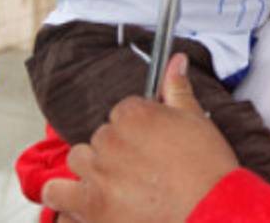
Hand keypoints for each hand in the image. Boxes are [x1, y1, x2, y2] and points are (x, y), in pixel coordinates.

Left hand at [42, 54, 237, 222]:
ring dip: (91, 169)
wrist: (213, 212)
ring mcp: (98, 173)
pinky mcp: (90, 206)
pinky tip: (79, 200)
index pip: (122, 112)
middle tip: (140, 169)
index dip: (136, 129)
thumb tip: (176, 61)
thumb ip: (178, 90)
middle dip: (117, 151)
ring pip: (78, 159)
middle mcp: (111, 140)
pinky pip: (56, 194)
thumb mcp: (197, 121)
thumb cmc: (208, 171)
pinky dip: (63, 196)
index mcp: (134, 115)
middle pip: (101, 137)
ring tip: (115, 184)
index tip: (148, 143)